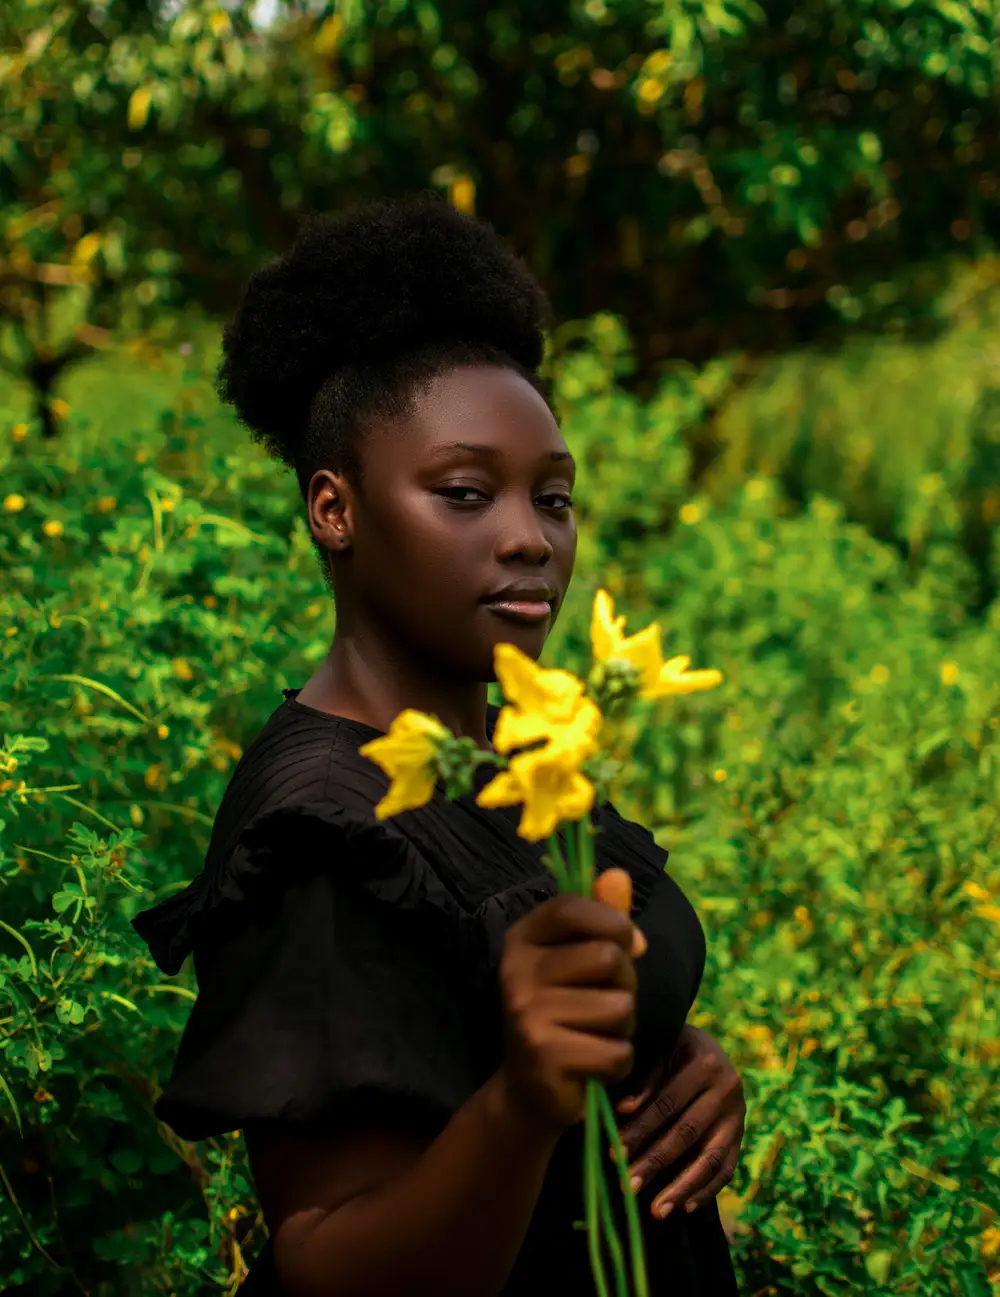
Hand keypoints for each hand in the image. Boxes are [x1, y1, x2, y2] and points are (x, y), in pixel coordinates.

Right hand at [498, 893, 644, 1132]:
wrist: (529, 1091)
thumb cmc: (567, 1014)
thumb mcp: (583, 960)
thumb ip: (602, 917)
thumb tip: (619, 874)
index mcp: (523, 939)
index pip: (571, 907)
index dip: (613, 921)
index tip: (631, 943)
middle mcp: (516, 971)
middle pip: (608, 958)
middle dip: (627, 984)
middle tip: (606, 1004)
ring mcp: (526, 1014)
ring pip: (619, 1008)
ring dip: (623, 1028)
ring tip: (596, 1035)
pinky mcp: (543, 1056)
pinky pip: (615, 1051)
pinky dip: (618, 1062)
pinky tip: (593, 1066)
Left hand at [615, 1024, 744, 1220]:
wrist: (705, 1046)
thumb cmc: (670, 1047)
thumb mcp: (660, 1048)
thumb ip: (644, 1077)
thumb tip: (623, 1110)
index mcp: (704, 1061)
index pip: (666, 1103)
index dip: (639, 1128)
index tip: (613, 1152)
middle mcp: (727, 1088)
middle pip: (686, 1133)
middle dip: (654, 1163)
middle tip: (627, 1186)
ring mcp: (738, 1114)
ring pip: (710, 1157)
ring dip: (682, 1188)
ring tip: (656, 1211)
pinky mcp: (741, 1134)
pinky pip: (727, 1168)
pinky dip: (707, 1190)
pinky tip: (685, 1208)